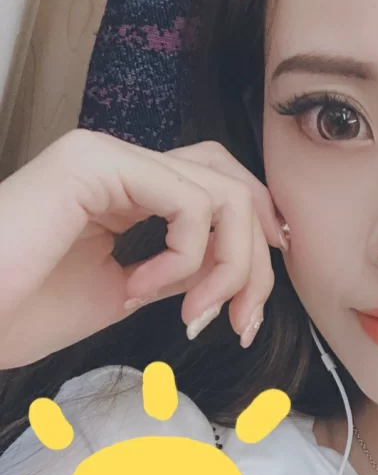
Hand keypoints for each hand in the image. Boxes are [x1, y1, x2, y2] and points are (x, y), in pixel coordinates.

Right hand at [0, 129, 285, 368]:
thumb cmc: (22, 311)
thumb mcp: (123, 291)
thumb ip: (174, 269)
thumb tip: (222, 267)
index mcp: (123, 187)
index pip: (214, 187)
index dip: (252, 233)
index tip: (256, 297)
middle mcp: (120, 162)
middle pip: (229, 183)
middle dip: (255, 255)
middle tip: (244, 318)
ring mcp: (107, 156)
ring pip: (220, 192)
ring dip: (227, 266)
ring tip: (190, 313)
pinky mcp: (95, 164)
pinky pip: (187, 203)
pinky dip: (186, 256)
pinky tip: (144, 289)